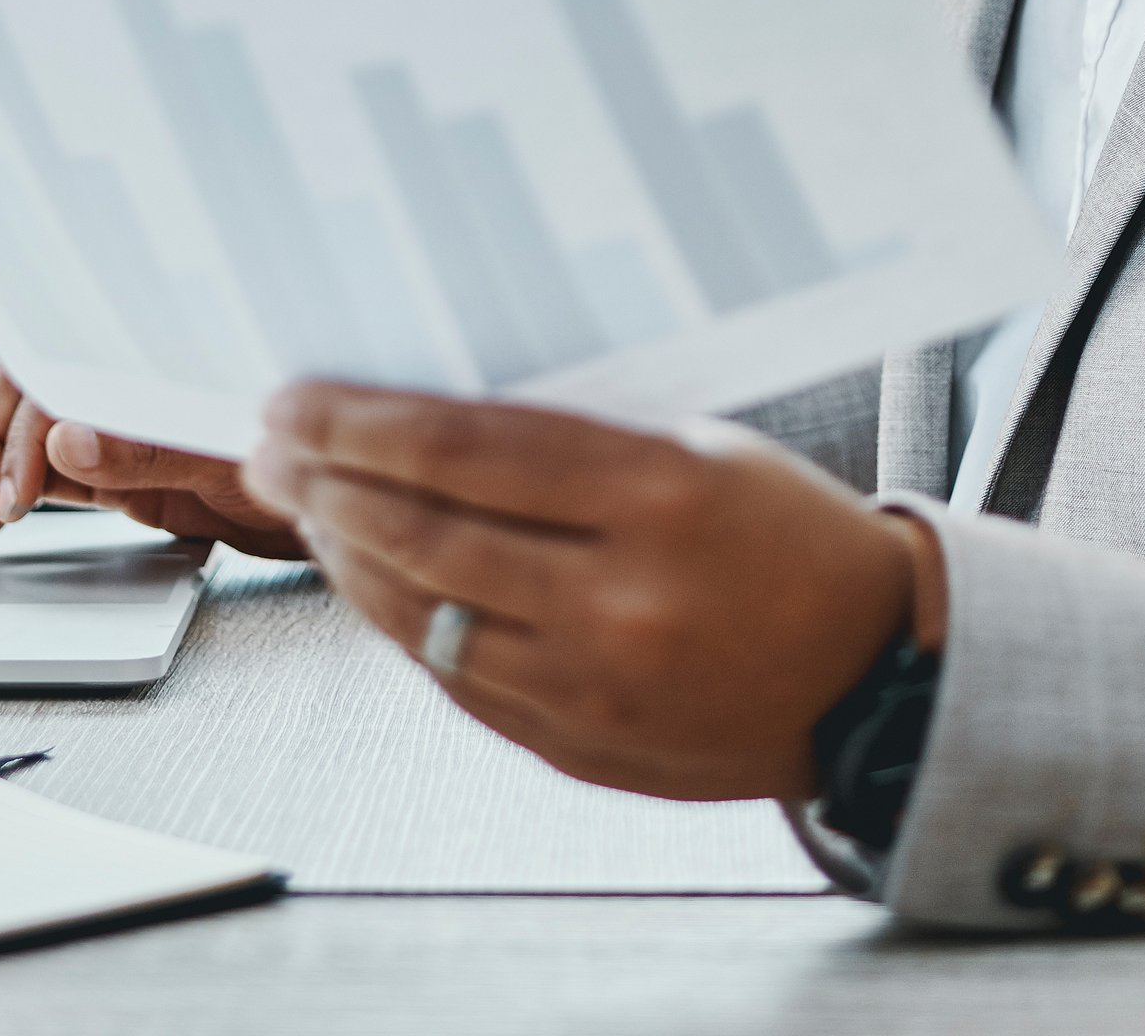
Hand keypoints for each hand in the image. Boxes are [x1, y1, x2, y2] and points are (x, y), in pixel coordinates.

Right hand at [0, 361, 312, 559]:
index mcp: (149, 363)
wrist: (337, 511)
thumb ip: (146, 451)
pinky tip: (4, 510)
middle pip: (30, 393)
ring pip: (34, 432)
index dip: (20, 429)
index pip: (55, 374)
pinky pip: (57, 470)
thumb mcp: (227, 458)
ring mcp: (124, 432)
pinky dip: (23, 486)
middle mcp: (129, 390)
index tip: (15, 486)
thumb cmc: (304, 462)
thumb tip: (65, 440)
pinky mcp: (126, 474)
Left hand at [242, 381, 940, 804]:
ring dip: (343, 551)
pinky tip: (367, 577)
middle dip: (325, 480)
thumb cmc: (788, 540)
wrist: (872, 675)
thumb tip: (417, 423)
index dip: (360, 422)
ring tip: (304, 504)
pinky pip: (453, 676)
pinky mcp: (579, 744)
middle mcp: (622, 595)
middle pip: (423, 529)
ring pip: (420, 612)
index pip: (464, 448)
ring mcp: (595, 683)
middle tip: (272, 446)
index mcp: (660, 494)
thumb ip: (570, 444)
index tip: (298, 400)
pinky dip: (396, 620)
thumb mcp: (700, 450)